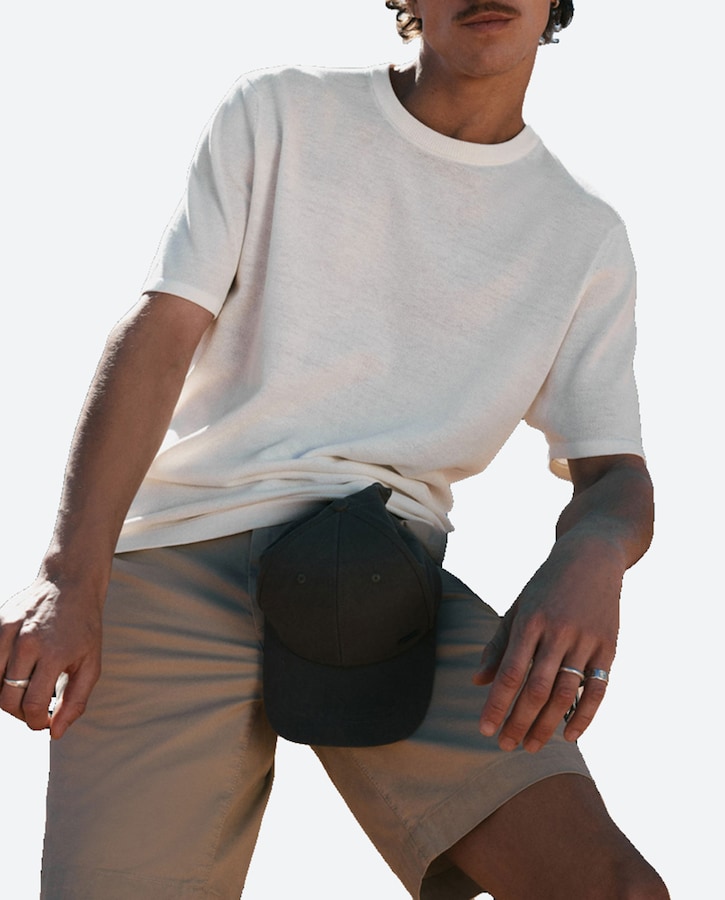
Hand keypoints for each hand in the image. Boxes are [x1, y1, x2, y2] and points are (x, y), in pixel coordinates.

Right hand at [0, 575, 102, 738]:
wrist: (70, 584)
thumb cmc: (83, 626)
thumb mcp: (91, 663)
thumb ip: (75, 700)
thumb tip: (55, 732)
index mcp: (54, 653)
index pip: (32, 704)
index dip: (36, 722)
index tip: (43, 722)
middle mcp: (27, 642)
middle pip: (7, 698)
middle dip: (19, 713)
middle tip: (33, 709)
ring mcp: (8, 631)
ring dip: (5, 695)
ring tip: (24, 691)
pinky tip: (14, 674)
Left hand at [473, 534, 621, 752]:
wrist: (592, 557)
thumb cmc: (547, 585)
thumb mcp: (519, 607)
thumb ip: (499, 644)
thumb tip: (478, 680)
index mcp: (530, 621)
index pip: (510, 672)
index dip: (496, 704)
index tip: (484, 730)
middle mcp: (558, 632)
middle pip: (536, 689)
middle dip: (519, 722)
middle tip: (505, 747)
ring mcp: (586, 640)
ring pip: (565, 693)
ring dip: (547, 725)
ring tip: (530, 746)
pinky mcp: (609, 647)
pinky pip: (598, 689)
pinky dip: (585, 716)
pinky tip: (570, 736)